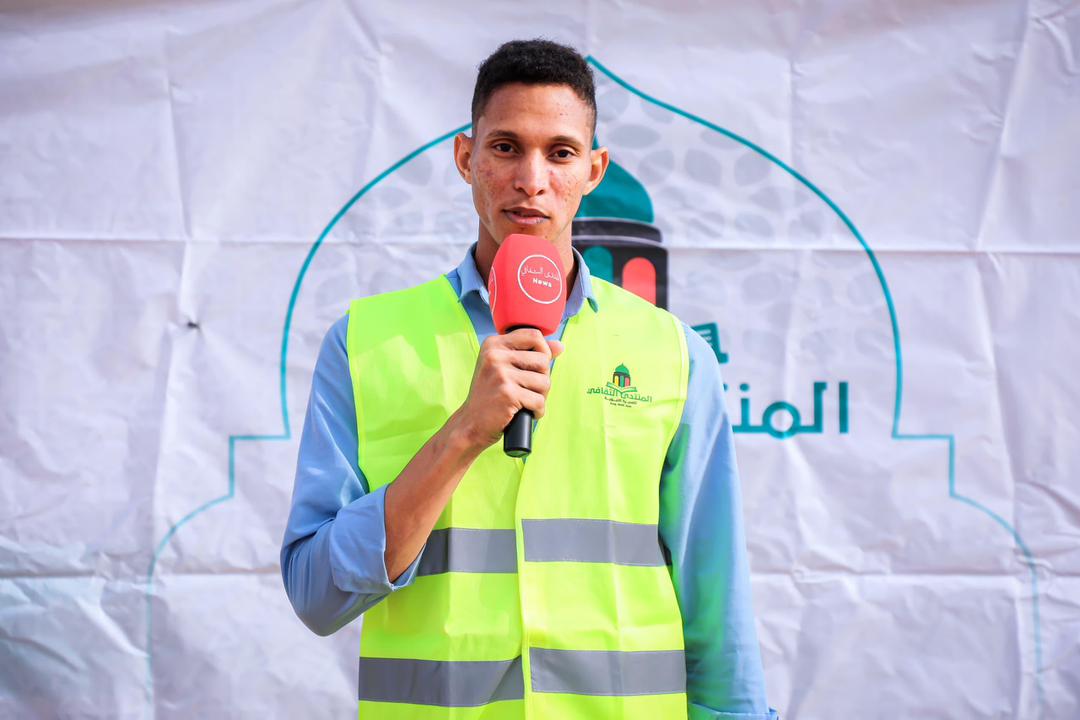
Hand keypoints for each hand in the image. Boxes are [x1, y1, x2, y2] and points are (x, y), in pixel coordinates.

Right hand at [450, 328, 564, 451]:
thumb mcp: (504, 367)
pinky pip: (539, 401)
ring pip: (544, 382)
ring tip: (526, 402)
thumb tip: (560, 346)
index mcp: (494, 344)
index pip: (534, 335)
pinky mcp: (508, 394)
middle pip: (543, 360)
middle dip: (543, 378)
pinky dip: (537, 411)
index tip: (536, 367)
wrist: (470, 423)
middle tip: (529, 390)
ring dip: (541, 396)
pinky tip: (526, 413)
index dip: (544, 351)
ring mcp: (501, 374)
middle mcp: (495, 355)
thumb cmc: (490, 395)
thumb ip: (531, 354)